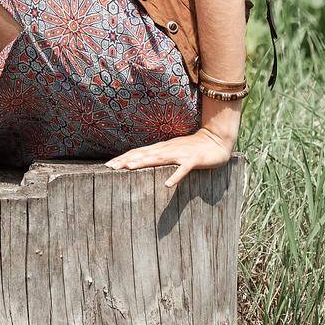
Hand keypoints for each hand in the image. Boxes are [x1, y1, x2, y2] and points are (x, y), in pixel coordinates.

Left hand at [104, 127, 232, 188]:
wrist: (216, 140)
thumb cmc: (193, 148)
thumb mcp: (173, 151)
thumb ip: (159, 156)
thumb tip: (143, 162)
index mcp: (162, 148)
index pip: (139, 152)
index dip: (123, 158)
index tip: (108, 165)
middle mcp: (167, 149)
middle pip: (144, 154)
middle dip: (127, 160)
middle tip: (110, 167)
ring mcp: (180, 154)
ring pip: (159, 158)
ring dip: (144, 162)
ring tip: (129, 168)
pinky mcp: (193, 160)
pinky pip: (183, 169)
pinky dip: (175, 175)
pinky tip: (167, 184)